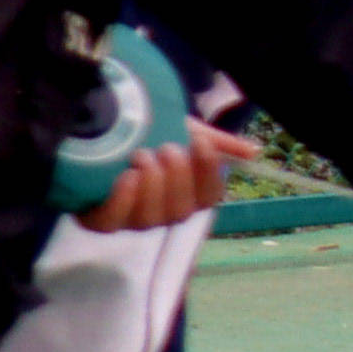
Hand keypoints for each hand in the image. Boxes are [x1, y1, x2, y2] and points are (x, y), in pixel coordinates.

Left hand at [72, 126, 257, 233]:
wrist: (99, 129)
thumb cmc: (147, 134)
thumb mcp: (185, 131)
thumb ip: (218, 143)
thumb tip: (253, 151)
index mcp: (187, 195)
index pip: (209, 197)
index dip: (208, 172)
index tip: (199, 142)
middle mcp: (163, 212)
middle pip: (180, 211)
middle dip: (175, 177)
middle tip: (164, 147)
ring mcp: (131, 219)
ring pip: (150, 218)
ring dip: (150, 185)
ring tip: (140, 155)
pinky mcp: (100, 220)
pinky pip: (113, 221)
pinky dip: (122, 200)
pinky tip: (126, 175)